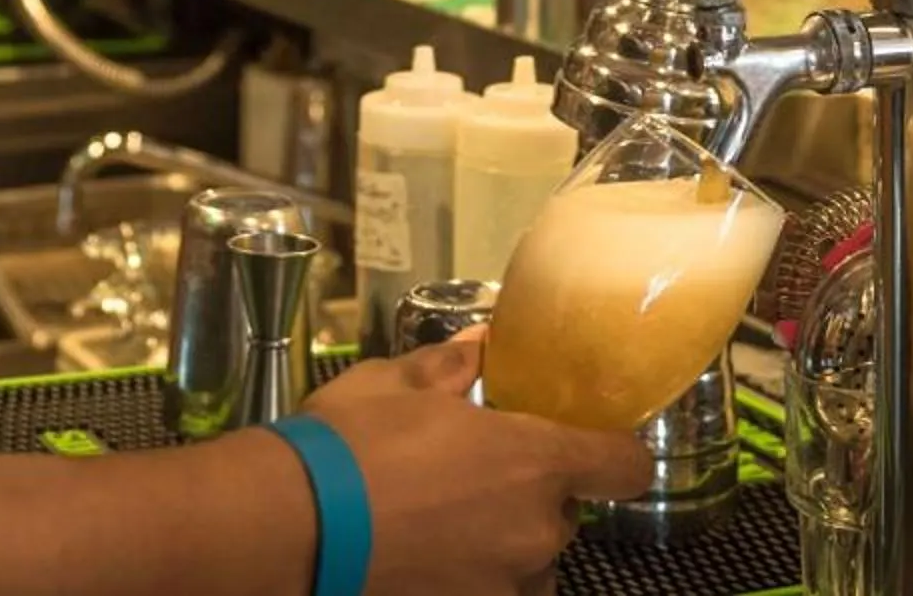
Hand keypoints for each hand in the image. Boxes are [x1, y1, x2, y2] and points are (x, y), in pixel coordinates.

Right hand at [305, 337, 652, 595]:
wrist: (290, 526)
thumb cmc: (348, 443)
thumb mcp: (395, 382)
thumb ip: (451, 366)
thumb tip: (482, 343)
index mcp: (532, 461)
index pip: (622, 464)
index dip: (616, 452)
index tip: (597, 445)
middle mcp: (534, 531)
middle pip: (563, 516)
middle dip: (531, 498)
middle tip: (476, 477)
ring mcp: (502, 586)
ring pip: (528, 565)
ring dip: (505, 546)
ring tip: (447, 526)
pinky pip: (491, 592)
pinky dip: (471, 577)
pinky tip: (426, 558)